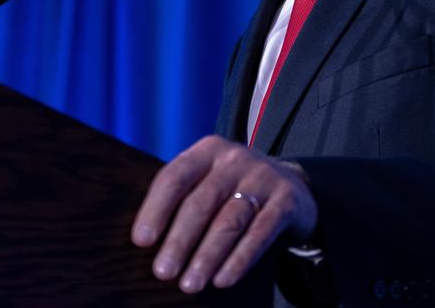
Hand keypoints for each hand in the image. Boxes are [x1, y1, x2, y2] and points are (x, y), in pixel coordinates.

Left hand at [131, 135, 317, 292]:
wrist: (293, 185)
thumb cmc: (234, 188)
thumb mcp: (210, 179)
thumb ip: (184, 197)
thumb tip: (147, 240)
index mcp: (207, 150)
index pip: (175, 177)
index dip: (156, 209)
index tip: (141, 241)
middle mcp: (234, 159)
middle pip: (201, 202)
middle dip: (179, 241)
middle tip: (162, 271)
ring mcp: (262, 178)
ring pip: (229, 221)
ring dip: (207, 256)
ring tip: (189, 283)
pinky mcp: (286, 201)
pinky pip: (260, 234)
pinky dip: (239, 260)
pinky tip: (222, 280)